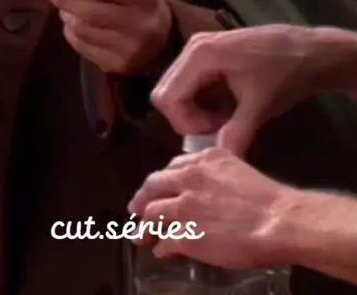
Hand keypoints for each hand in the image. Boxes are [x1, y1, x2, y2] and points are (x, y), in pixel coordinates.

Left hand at [42, 0, 171, 73]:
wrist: (167, 45)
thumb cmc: (144, 8)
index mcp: (146, 0)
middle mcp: (139, 26)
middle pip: (91, 12)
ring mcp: (127, 49)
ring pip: (84, 30)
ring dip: (67, 16)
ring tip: (64, 8)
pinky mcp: (116, 66)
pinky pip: (83, 48)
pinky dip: (71, 34)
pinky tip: (71, 26)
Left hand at [128, 147, 294, 268]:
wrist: (276, 220)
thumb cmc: (267, 197)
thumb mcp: (237, 171)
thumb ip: (216, 175)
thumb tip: (208, 190)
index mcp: (204, 159)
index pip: (173, 167)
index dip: (162, 180)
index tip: (158, 188)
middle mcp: (189, 178)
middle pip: (154, 186)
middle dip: (142, 198)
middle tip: (135, 209)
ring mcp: (184, 207)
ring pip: (152, 213)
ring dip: (144, 226)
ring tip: (140, 236)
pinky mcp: (185, 235)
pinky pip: (165, 241)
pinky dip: (162, 247)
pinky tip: (162, 253)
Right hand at [151, 24, 320, 154]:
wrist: (309, 50)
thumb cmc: (284, 73)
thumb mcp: (259, 106)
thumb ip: (236, 134)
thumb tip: (219, 161)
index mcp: (200, 55)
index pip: (167, 97)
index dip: (184, 123)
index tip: (213, 133)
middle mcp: (193, 48)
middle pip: (168, 92)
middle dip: (188, 118)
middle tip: (218, 129)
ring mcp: (200, 48)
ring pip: (178, 89)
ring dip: (196, 111)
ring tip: (225, 120)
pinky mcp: (209, 54)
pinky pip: (191, 83)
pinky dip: (203, 101)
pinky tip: (227, 109)